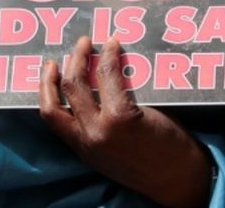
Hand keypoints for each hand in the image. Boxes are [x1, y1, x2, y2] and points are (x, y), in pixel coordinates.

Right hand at [39, 36, 211, 207]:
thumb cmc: (151, 165)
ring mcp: (103, 127)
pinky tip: (116, 48)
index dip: (46, 87)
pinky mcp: (123, 116)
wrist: (177, 181)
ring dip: (82, 57)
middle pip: (64, 92)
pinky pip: (110, 77)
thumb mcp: (112, 154)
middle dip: (67, 64)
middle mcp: (87, 138)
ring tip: (91, 43)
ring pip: (80, 83)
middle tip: (77, 47)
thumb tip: (97, 96)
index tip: (51, 70)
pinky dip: (110, 58)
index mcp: (83, 148)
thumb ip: (98, 130)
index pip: (51, 115)